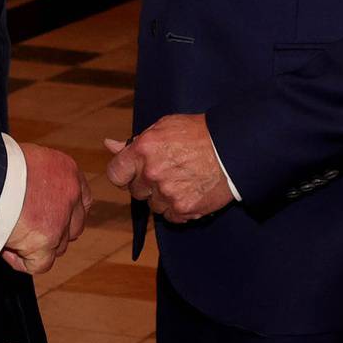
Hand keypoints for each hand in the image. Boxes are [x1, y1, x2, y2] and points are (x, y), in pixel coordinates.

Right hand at [2, 143, 89, 274]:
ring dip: (35, 247)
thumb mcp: (26, 158)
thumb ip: (39, 176)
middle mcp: (70, 194)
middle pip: (72, 228)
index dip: (68, 214)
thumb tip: (34, 192)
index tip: (51, 219)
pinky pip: (40, 264)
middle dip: (53, 233)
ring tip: (8, 235)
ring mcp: (59, 220)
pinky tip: (7, 251)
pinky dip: (23, 263)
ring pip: (57, 247)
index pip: (82, 200)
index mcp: (67, 170)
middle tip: (26, 230)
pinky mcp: (45, 241)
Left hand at [104, 115, 233, 224]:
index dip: (123, 175)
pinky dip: (178, 208)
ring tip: (181, 181)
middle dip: (146, 185)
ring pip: (153, 205)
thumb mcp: (163, 127)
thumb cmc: (198, 133)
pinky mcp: (184, 208)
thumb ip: (135, 140)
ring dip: (163, 197)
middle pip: (135, 191)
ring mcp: (167, 193)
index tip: (132, 173)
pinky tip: (190, 192)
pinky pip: (171, 216)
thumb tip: (110, 145)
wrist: (232, 148)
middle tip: (165, 173)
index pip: (115, 174)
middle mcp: (152, 173)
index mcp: (143, 150)